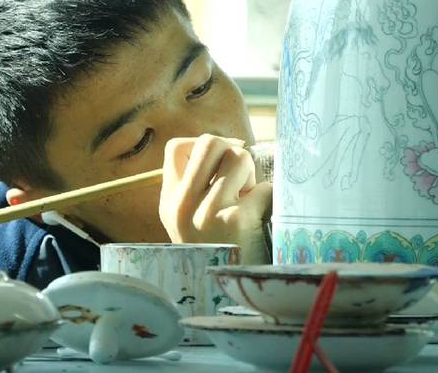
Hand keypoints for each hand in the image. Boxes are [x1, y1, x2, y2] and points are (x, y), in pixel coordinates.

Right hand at [159, 134, 271, 263]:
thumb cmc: (216, 250)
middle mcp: (183, 205)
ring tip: (248, 197)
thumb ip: (197, 186)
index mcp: (169, 202)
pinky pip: (263, 187)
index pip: (176, 148)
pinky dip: (268, 197)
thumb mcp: (190, 221)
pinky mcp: (236, 220)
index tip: (220, 159)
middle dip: (231, 152)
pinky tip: (261, 215)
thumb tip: (233, 147)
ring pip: (238, 158)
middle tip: (239, 177)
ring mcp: (208, 212)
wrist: (224, 294)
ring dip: (251, 174)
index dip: (202, 145)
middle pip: (209, 143)